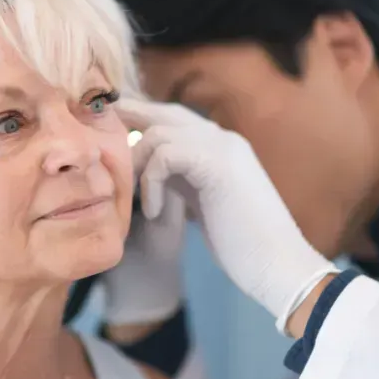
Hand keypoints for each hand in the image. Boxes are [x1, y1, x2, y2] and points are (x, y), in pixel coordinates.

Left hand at [118, 98, 338, 331]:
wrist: (278, 266)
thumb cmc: (241, 245)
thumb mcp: (202, 204)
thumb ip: (180, 181)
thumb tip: (147, 172)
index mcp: (221, 147)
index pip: (174, 119)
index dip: (142, 120)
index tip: (113, 133)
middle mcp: (223, 139)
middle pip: (164, 112)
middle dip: (130, 120)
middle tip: (100, 132)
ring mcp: (223, 146)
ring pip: (158, 134)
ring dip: (137, 167)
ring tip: (136, 200)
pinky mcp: (218, 163)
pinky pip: (165, 155)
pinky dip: (151, 183)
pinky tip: (153, 212)